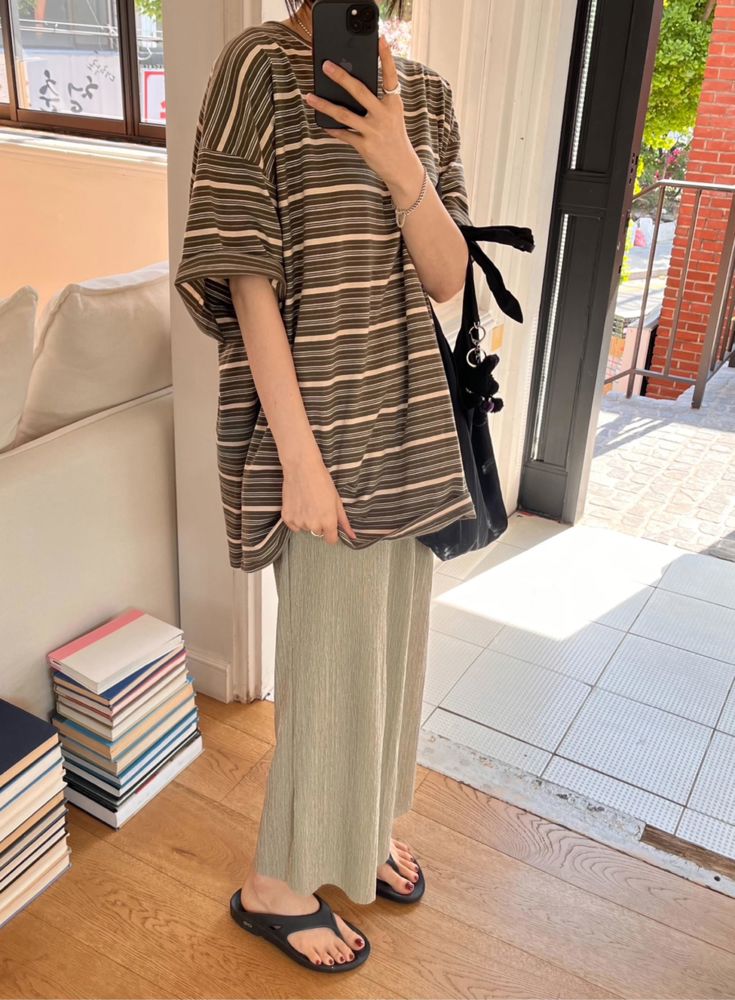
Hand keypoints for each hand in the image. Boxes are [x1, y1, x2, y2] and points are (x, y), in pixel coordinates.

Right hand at [281, 454, 356, 544]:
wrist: (302, 468)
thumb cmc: (322, 482)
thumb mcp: (337, 501)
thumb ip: (344, 521)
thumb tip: (353, 536)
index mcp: (328, 522)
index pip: (331, 540)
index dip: (332, 533)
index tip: (330, 524)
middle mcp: (313, 525)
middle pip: (318, 533)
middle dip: (320, 523)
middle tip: (318, 506)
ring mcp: (298, 522)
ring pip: (306, 528)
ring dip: (307, 520)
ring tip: (308, 503)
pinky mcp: (287, 517)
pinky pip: (294, 526)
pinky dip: (296, 518)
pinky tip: (299, 505)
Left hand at [304, 34, 417, 188]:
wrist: (402, 167)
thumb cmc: (394, 137)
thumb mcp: (391, 116)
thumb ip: (377, 102)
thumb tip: (350, 88)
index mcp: (393, 104)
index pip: (390, 76)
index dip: (386, 57)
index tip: (380, 39)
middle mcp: (384, 115)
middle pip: (359, 91)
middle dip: (341, 77)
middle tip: (326, 65)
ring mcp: (374, 131)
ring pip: (344, 114)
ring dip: (324, 105)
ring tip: (310, 96)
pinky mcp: (365, 146)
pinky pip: (344, 134)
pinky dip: (332, 129)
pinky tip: (323, 124)